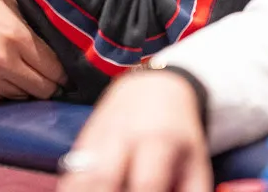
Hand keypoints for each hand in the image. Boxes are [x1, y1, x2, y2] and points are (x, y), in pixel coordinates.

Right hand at [0, 0, 65, 101]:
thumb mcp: (11, 7)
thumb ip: (35, 32)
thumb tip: (65, 54)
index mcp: (15, 36)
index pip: (55, 70)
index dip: (63, 73)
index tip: (64, 73)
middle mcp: (0, 61)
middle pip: (43, 90)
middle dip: (49, 85)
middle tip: (47, 77)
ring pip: (21, 98)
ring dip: (24, 88)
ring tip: (15, 70)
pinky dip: (2, 91)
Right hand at [57, 70, 210, 191]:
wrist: (155, 86)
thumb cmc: (179, 129)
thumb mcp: (196, 158)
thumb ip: (192, 189)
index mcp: (158, 139)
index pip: (145, 182)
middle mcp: (125, 133)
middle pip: (104, 176)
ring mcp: (101, 132)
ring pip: (81, 169)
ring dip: (82, 188)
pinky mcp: (85, 134)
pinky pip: (71, 163)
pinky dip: (71, 182)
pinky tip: (72, 191)